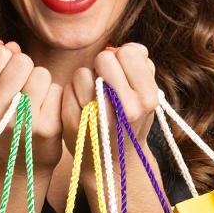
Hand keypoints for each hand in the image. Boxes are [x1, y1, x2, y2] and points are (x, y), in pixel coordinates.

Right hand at [0, 38, 63, 172]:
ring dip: (42, 84)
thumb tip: (6, 44)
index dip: (7, 61)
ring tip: (34, 104)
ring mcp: (21, 121)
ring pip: (42, 74)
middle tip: (22, 93)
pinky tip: (46, 115)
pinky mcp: (46, 129)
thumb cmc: (0, 123)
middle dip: (26, 71)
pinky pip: (57, 90)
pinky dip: (54, 99)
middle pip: (22, 61)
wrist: (14, 167)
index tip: (7, 78)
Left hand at [61, 42, 158, 162]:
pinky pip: (66, 89)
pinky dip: (71, 94)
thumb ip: (143, 67)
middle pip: (104, 58)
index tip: (120, 74)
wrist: (113, 164)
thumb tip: (130, 48)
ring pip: (82, 73)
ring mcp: (98, 117)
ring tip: (93, 98)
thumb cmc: (130, 123)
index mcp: (147, 98)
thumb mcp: (146, 97)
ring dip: (85, 80)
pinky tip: (81, 108)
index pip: (127, 53)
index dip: (121, 58)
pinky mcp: (74, 123)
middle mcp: (126, 109)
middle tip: (104, 84)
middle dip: (102, 66)